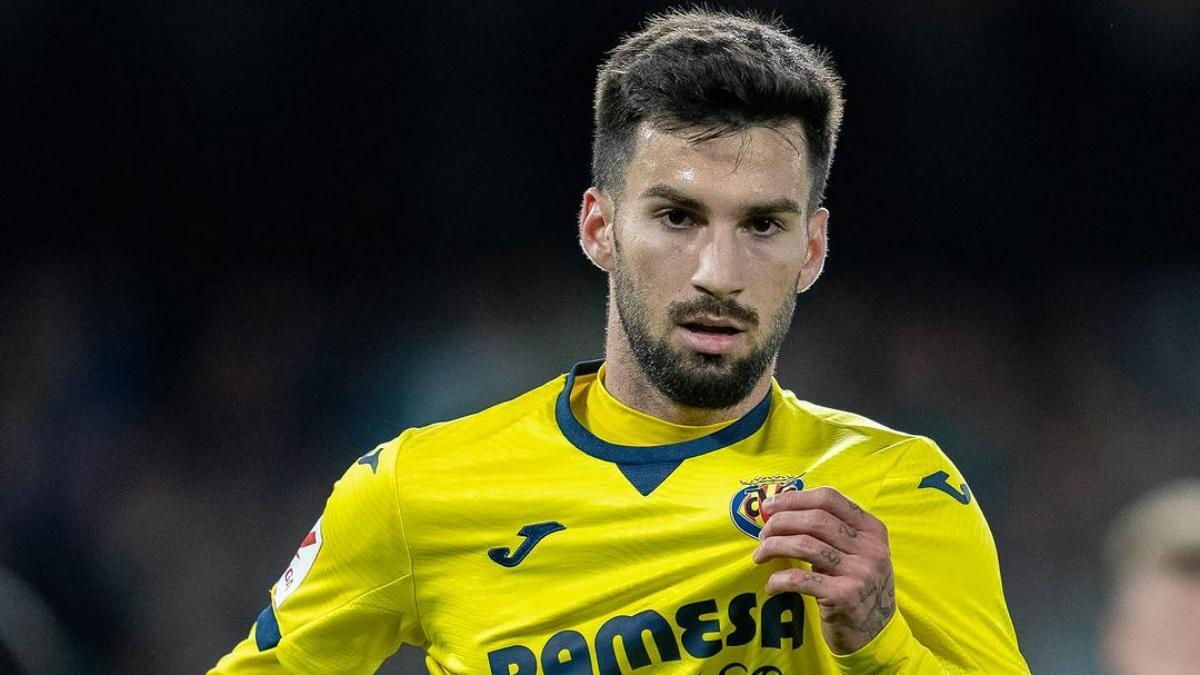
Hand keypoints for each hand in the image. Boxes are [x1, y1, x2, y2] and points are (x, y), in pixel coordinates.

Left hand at [752, 486, 894, 653]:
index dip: (795, 498)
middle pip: (814, 520)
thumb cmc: (856, 588)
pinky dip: (779, 580)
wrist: (875, 635)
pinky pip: (800, 579)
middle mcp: (870, 548)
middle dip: (779, 523)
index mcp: (872, 530)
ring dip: (773, 547)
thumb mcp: (856, 554)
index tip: (770, 505)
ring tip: (760, 556)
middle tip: (762, 535)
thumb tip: (780, 510)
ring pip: (804, 545)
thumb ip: (831, 532)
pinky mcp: (845, 597)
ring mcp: (860, 573)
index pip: (829, 498)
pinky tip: (772, 586)